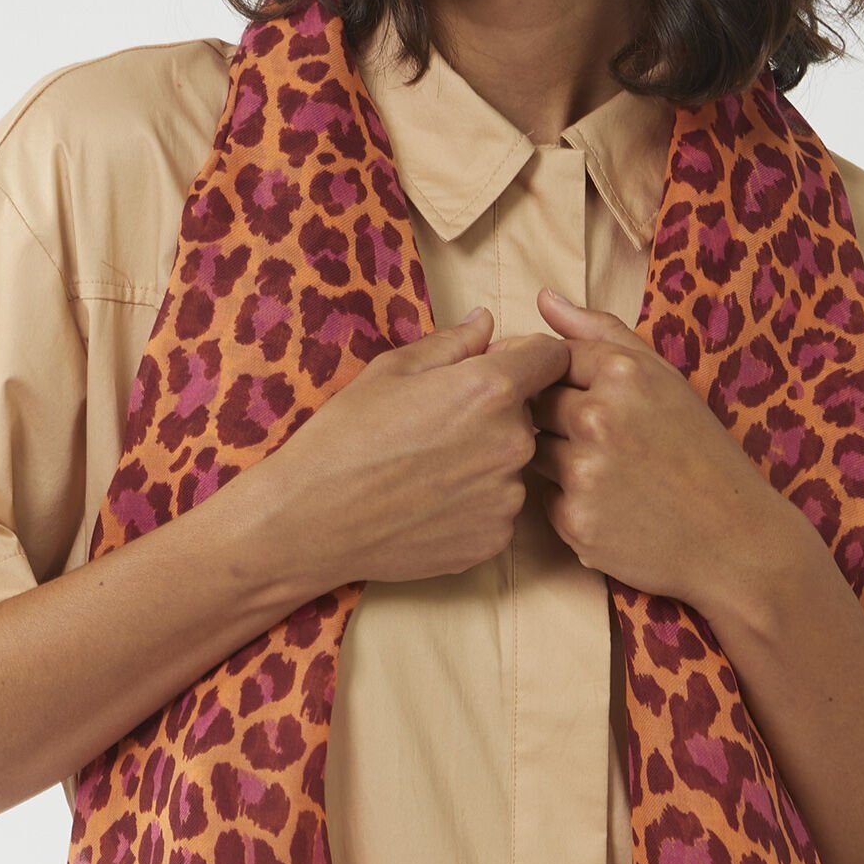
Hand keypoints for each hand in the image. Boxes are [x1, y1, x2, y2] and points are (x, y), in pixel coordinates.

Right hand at [272, 307, 571, 590]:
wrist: (311, 520)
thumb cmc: (343, 437)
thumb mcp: (390, 371)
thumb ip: (452, 344)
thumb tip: (487, 323)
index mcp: (491, 390)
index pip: (552, 358)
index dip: (528, 358)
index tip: (500, 367)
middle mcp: (513, 443)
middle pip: (531, 413)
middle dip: (499, 411)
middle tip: (440, 425)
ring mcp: (507, 498)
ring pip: (514, 464)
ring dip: (487, 460)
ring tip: (429, 469)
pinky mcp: (495, 539)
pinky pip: (499, 508)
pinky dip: (475, 503)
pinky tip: (429, 503)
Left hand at [525, 287, 803, 604]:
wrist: (733, 539)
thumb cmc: (700, 452)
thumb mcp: (665, 378)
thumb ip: (601, 333)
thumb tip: (542, 297)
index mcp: (623, 373)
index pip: (550, 357)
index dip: (563, 379)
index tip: (586, 398)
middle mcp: (597, 418)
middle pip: (533, 403)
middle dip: (557, 418)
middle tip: (604, 440)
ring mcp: (583, 472)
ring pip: (534, 450)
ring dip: (559, 458)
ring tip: (611, 472)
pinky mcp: (574, 521)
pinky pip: (546, 498)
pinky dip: (571, 501)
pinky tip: (612, 506)